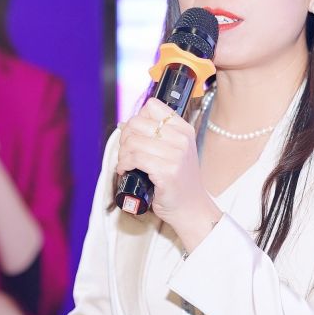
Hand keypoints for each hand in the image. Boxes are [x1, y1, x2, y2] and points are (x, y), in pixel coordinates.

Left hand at [116, 99, 218, 243]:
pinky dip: (124, 165)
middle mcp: (182, 139)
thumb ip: (156, 136)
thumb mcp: (175, 152)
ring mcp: (176, 155)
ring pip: (132, 141)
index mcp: (184, 129)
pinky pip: (134, 158)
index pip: (152, 106)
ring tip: (126, 164)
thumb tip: (125, 124)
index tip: (135, 135)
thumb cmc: (179, 181)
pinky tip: (126, 171)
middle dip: (124, 138)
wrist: (191, 208)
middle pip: (137, 123)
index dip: (137, 118)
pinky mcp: (167, 171)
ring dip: (122, 154)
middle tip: (126, 153)